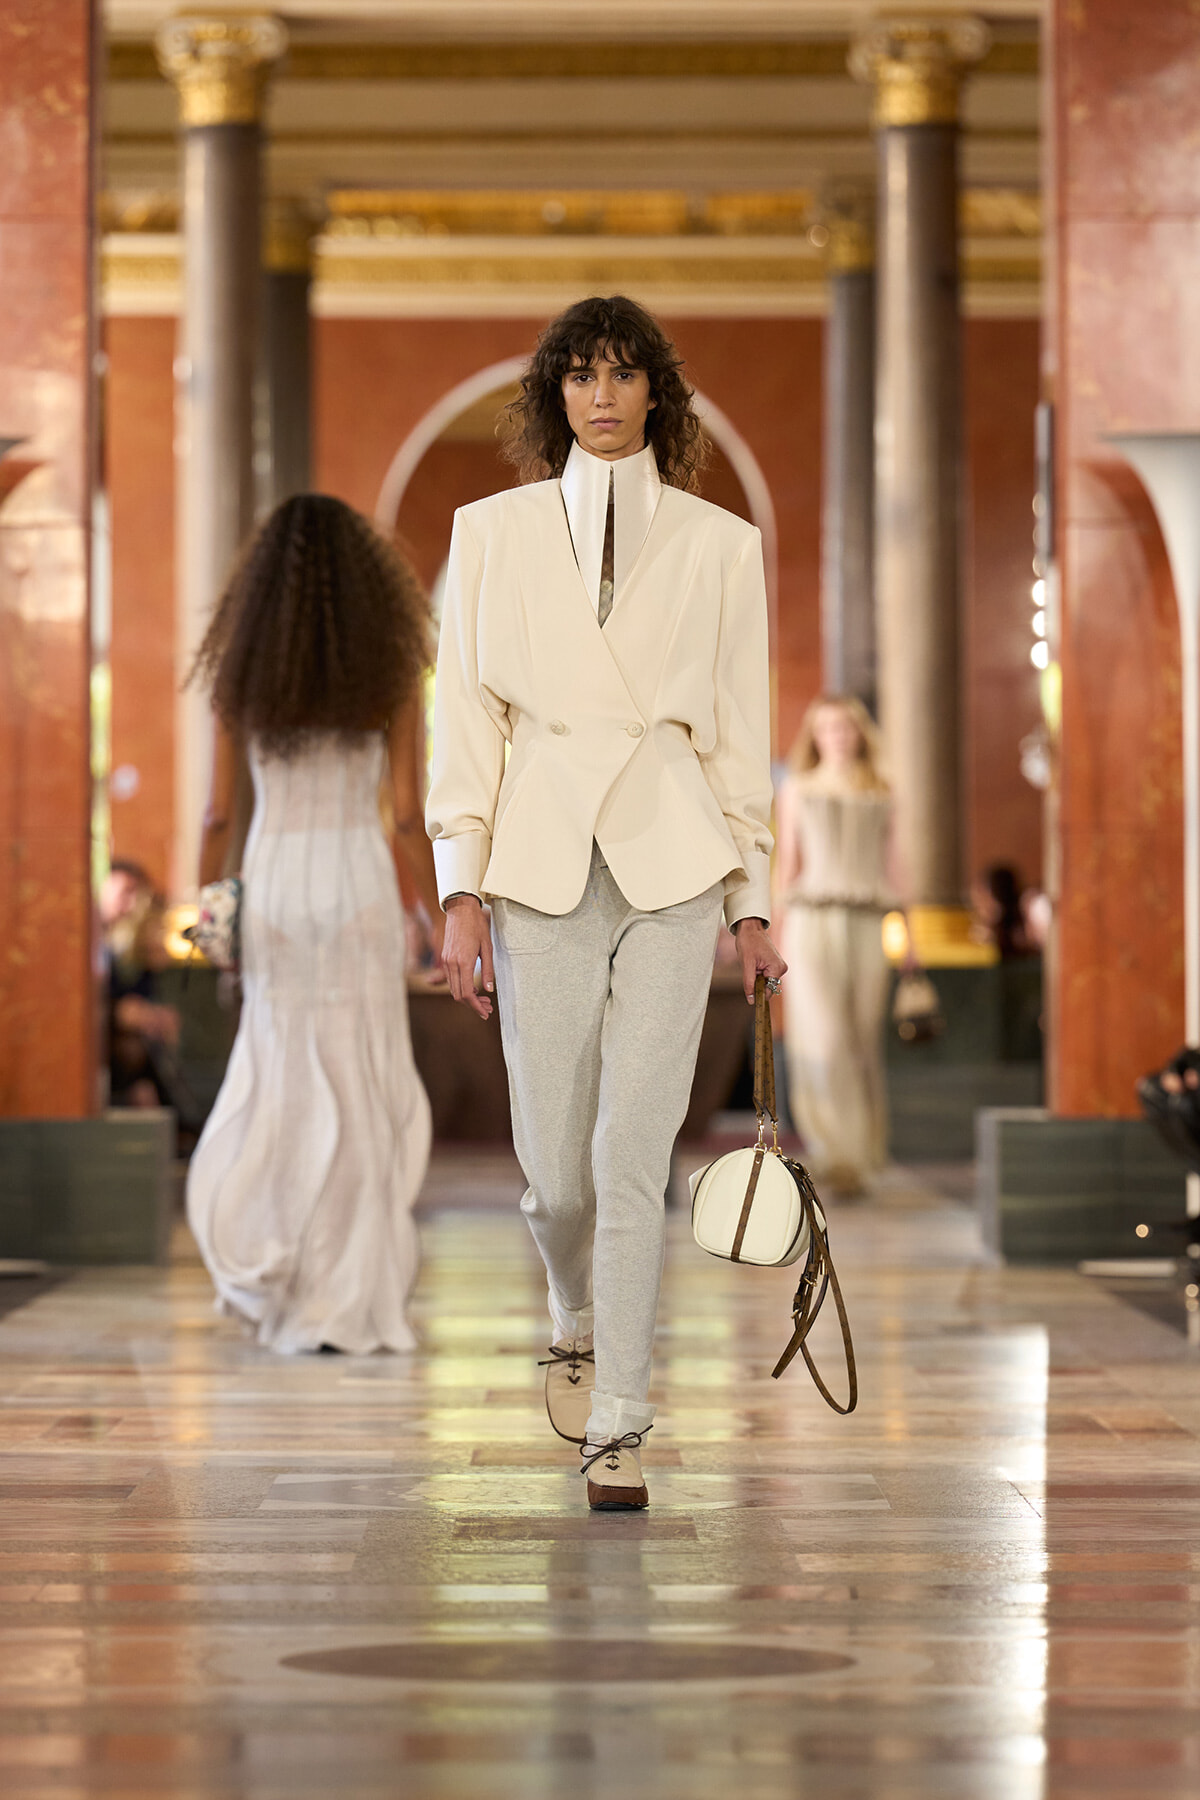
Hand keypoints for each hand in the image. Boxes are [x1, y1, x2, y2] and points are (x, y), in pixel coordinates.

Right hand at [442, 895, 494, 1019]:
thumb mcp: (488, 948)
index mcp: (463, 962)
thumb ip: (488, 970)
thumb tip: (489, 990)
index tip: (484, 1012)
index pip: (466, 993)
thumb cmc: (477, 926)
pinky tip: (473, 987)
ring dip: (467, 997)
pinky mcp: (445, 959)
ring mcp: (446, 961)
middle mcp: (451, 964)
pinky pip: (451, 980)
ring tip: (483, 999)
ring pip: (453, 989)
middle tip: (487, 1008)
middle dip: (473, 1004)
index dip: (476, 1006)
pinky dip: (461, 987)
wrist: (460, 910)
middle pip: (458, 995)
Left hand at [732, 917, 786, 1003]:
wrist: (750, 928)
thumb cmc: (748, 942)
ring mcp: (779, 966)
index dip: (758, 994)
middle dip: (757, 983)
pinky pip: (766, 975)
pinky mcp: (775, 964)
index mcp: (777, 968)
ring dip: (757, 977)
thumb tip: (751, 1000)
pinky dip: (758, 973)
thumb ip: (749, 983)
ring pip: (766, 982)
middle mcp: (781, 968)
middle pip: (768, 987)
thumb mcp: (746, 964)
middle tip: (750, 969)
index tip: (749, 994)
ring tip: (752, 964)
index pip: (769, 991)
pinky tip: (755, 963)